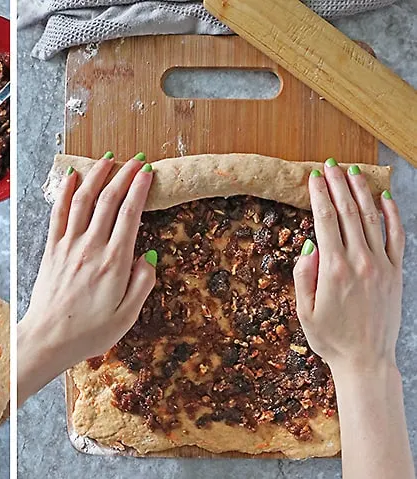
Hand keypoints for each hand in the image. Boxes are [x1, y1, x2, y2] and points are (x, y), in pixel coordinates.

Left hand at [18, 153, 156, 404]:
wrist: (47, 339)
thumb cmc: (88, 333)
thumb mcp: (127, 316)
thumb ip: (142, 284)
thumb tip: (149, 257)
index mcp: (114, 262)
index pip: (130, 214)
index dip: (139, 188)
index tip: (148, 172)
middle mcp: (90, 247)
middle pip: (108, 200)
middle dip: (123, 175)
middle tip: (135, 159)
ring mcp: (68, 245)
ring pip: (83, 200)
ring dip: (96, 176)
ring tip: (107, 159)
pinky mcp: (51, 250)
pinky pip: (58, 213)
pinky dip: (66, 192)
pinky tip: (72, 177)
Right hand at [293, 160, 403, 373]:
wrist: (366, 360)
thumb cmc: (330, 338)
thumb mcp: (304, 311)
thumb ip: (304, 276)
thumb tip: (309, 244)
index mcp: (333, 270)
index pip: (324, 221)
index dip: (318, 195)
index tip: (313, 177)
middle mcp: (359, 262)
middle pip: (347, 213)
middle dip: (337, 185)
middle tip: (329, 165)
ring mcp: (381, 266)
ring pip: (371, 219)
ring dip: (361, 192)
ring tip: (352, 172)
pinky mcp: (396, 273)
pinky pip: (396, 237)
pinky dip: (391, 214)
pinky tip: (384, 198)